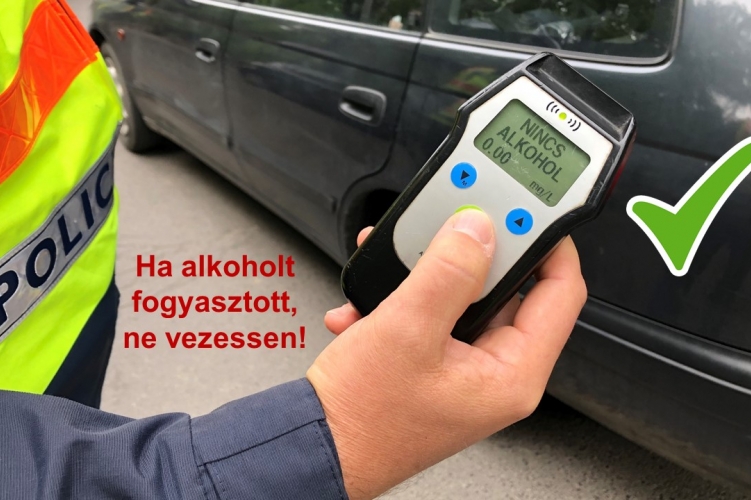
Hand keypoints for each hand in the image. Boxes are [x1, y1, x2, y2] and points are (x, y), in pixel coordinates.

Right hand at [307, 209, 585, 499]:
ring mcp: (464, 368)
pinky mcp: (435, 363)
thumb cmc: (363, 417)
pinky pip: (434, 313)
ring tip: (394, 267)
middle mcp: (494, 373)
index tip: (528, 210)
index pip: (561, 291)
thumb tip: (478, 230)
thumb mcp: (406, 329)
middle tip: (450, 224)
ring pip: (464, 297)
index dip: (550, 243)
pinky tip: (369, 303)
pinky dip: (403, 299)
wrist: (318, 447)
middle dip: (468, 253)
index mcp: (511, 374)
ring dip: (426, 275)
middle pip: (508, 289)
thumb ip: (449, 272)